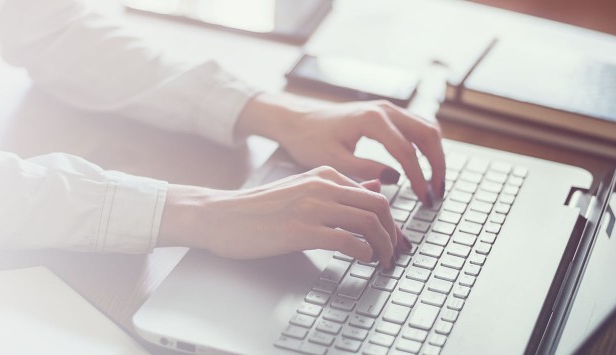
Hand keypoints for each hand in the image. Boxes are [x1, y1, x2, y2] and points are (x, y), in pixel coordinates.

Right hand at [159, 167, 409, 264]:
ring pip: (369, 222)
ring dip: (383, 246)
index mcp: (324, 174)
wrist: (220, 216)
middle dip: (394, 234)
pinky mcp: (301, 230)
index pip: (374, 194)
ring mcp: (312, 207)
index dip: (391, 221)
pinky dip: (363, 252)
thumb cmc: (257, 208)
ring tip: (382, 261)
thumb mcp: (301, 188)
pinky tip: (362, 260)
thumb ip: (337, 189)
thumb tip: (375, 187)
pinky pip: (347, 240)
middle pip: (379, 207)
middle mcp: (322, 186)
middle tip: (395, 253)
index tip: (393, 239)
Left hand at [237, 93, 445, 203]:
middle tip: (437, 193)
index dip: (418, 178)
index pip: (406, 151)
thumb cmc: (309, 140)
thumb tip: (395, 180)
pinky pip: (417, 127)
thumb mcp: (333, 160)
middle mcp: (385, 109)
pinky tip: (423, 169)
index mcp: (372, 120)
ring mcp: (388, 109)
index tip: (424, 199)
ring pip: (427, 129)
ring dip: (435, 155)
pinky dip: (425, 147)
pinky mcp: (386, 114)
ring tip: (434, 184)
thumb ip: (365, 169)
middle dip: (437, 165)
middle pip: (428, 135)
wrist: (296, 120)